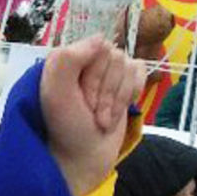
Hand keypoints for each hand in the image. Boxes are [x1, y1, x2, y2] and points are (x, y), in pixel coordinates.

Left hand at [40, 36, 141, 195]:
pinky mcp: (126, 80)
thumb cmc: (66, 128)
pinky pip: (140, 72)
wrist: (85, 156)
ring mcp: (108, 69)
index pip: (97, 49)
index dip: (93, 78)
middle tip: (91, 113)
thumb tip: (100, 39)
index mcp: (67, 57)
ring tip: (101, 118)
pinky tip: (118, 111)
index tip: (81, 101)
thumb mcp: (56, 95)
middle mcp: (88, 59)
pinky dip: (132, 94)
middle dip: (105, 92)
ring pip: (128, 67)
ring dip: (117, 100)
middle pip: (115, 58)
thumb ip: (67, 61)